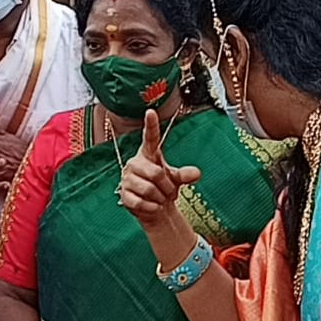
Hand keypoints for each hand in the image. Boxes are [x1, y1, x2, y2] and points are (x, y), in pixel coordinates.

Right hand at [119, 110, 201, 228]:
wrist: (154, 208)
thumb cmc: (163, 187)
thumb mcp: (177, 178)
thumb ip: (185, 174)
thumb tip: (196, 173)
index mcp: (148, 154)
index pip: (150, 138)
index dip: (151, 125)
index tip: (150, 112)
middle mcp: (135, 163)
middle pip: (156, 173)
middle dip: (167, 187)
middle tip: (169, 192)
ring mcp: (127, 179)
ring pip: (149, 189)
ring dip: (160, 198)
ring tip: (159, 199)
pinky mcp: (124, 195)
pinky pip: (141, 203)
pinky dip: (152, 208)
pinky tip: (152, 206)